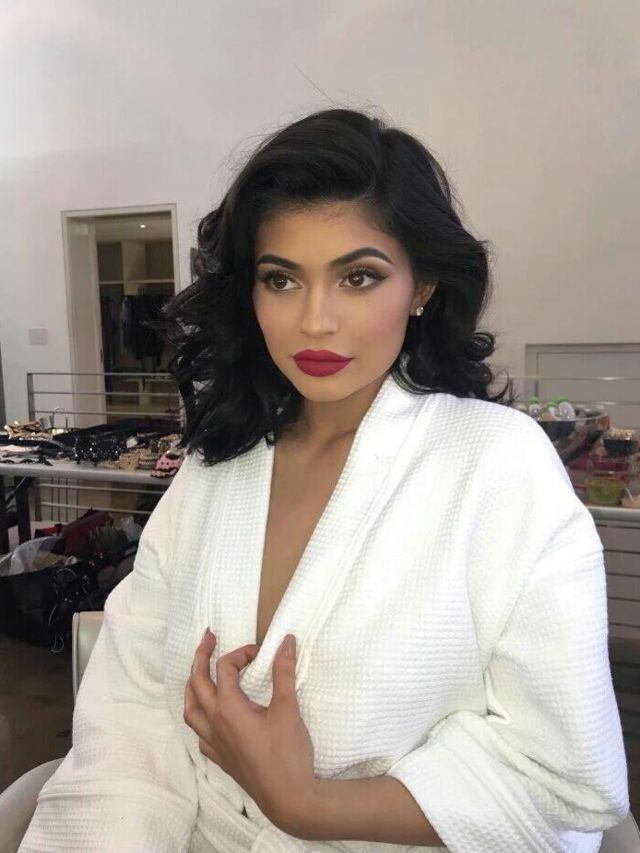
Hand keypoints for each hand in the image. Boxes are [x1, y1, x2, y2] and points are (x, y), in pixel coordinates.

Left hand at [184, 629, 317, 830]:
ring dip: (192, 687)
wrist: (289, 798)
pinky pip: (200, 734)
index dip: (242, 653)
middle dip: (200, 657)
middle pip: (197, 683)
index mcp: (228, 709)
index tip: (263, 653)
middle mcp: (215, 724)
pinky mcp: (222, 759)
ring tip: (199, 673)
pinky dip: (200, 718)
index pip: (225, 669)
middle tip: (208, 638)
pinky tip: (210, 716)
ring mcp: (215, 743)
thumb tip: (286, 642)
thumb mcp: (288, 708)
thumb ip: (284, 672)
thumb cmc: (288, 754)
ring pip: (191, 710)